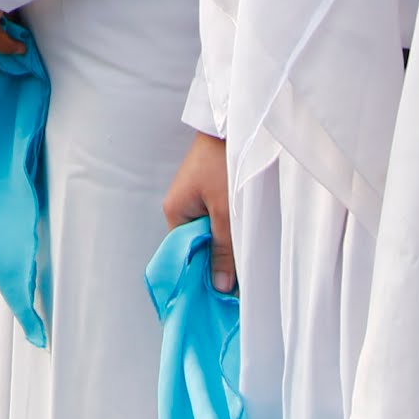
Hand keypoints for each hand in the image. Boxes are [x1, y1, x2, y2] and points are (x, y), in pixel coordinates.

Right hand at [163, 134, 237, 293]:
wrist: (231, 125)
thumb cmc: (224, 164)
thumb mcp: (226, 213)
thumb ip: (223, 251)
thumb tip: (219, 288)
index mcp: (175, 213)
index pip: (184, 255)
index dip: (201, 274)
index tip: (220, 294)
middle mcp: (180, 208)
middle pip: (196, 246)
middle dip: (216, 261)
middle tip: (238, 283)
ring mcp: (194, 199)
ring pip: (209, 233)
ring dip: (225, 245)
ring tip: (244, 263)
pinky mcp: (208, 191)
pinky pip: (215, 221)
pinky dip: (227, 231)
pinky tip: (243, 239)